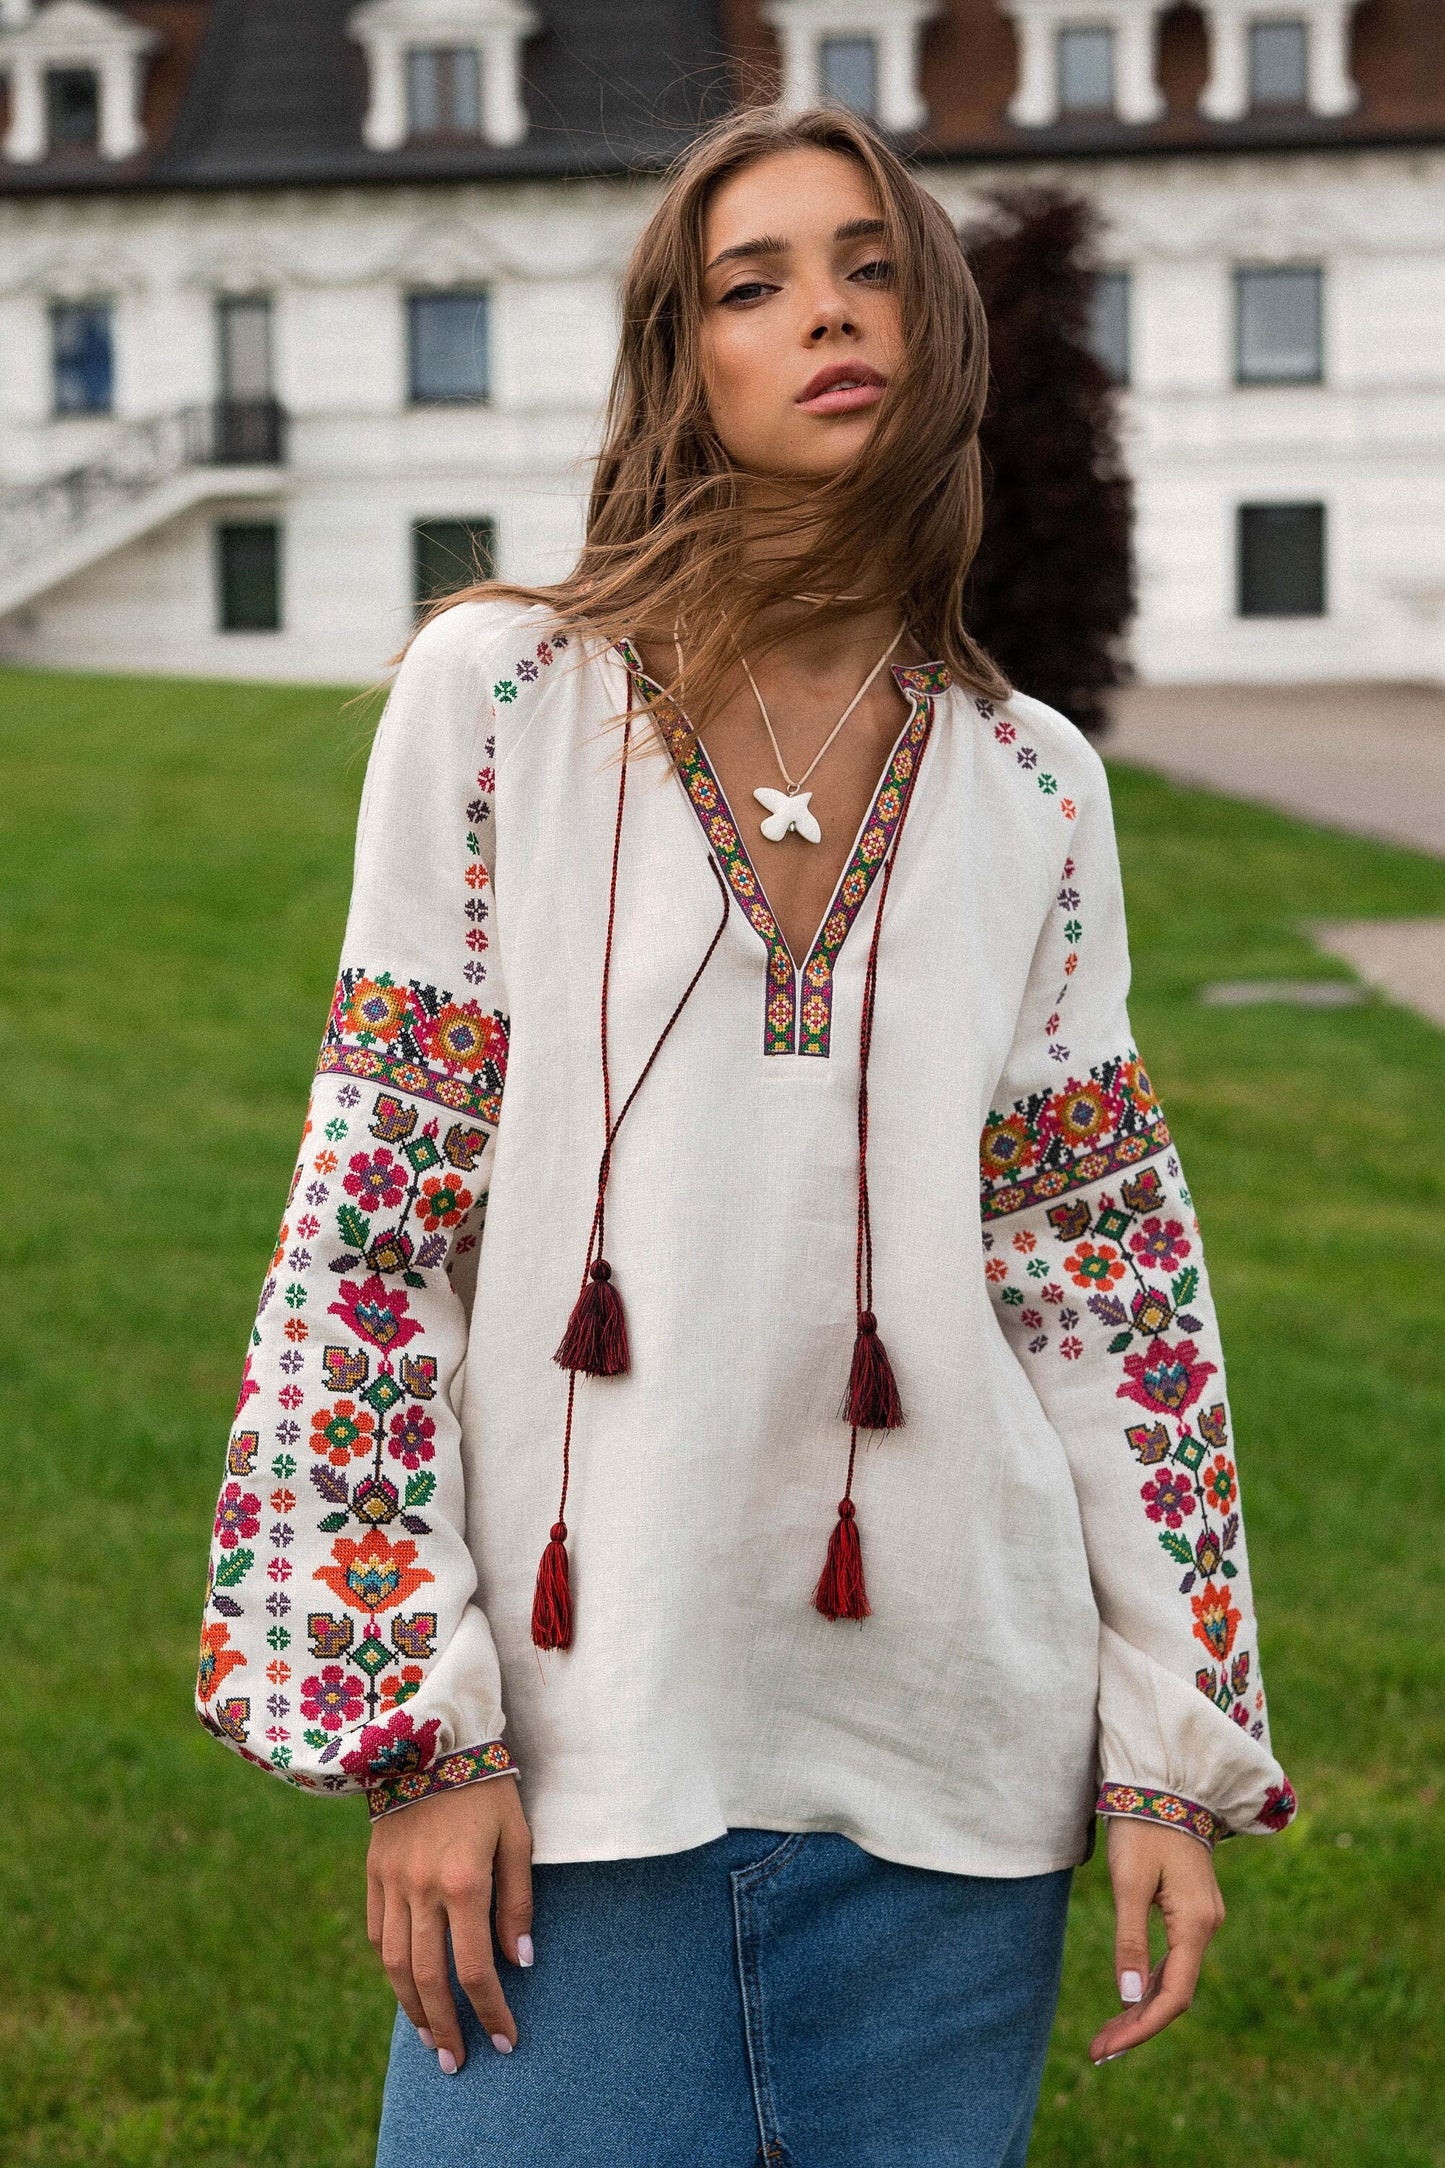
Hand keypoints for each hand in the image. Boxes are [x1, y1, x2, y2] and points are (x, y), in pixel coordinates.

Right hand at [366, 1775, 533, 2071]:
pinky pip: (379, 1935)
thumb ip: (518, 1901)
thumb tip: (519, 1962)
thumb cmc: (486, 1787)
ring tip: (432, 2040)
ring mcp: (392, 1883)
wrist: (430, 1738)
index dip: (491, 2011)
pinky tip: (407, 1988)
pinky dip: (392, 1970)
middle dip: (447, 2028)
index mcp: (464, 1882)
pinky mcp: (374, 1873)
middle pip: (429, 1980)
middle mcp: (422, 1890)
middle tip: (459, 2063)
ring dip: (414, 2010)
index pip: (475, 1970)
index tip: (505, 2040)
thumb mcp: (517, 1837)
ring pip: (396, 1966)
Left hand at [1089, 1816, 1225, 2063]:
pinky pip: (1175, 1958)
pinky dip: (1150, 1982)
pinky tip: (1129, 1997)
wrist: (1164, 1782)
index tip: (1106, 2049)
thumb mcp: (1129, 1883)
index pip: (1173, 1996)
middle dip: (1136, 2024)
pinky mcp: (1191, 1908)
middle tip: (1098, 2051)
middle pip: (1175, 1993)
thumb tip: (1129, 1996)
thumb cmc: (1142, 1827)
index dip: (1140, 2027)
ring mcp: (1202, 1918)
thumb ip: (1130, 1941)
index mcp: (1195, 1924)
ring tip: (1107, 2034)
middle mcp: (1206, 1926)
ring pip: (1176, 1978)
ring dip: (1142, 2007)